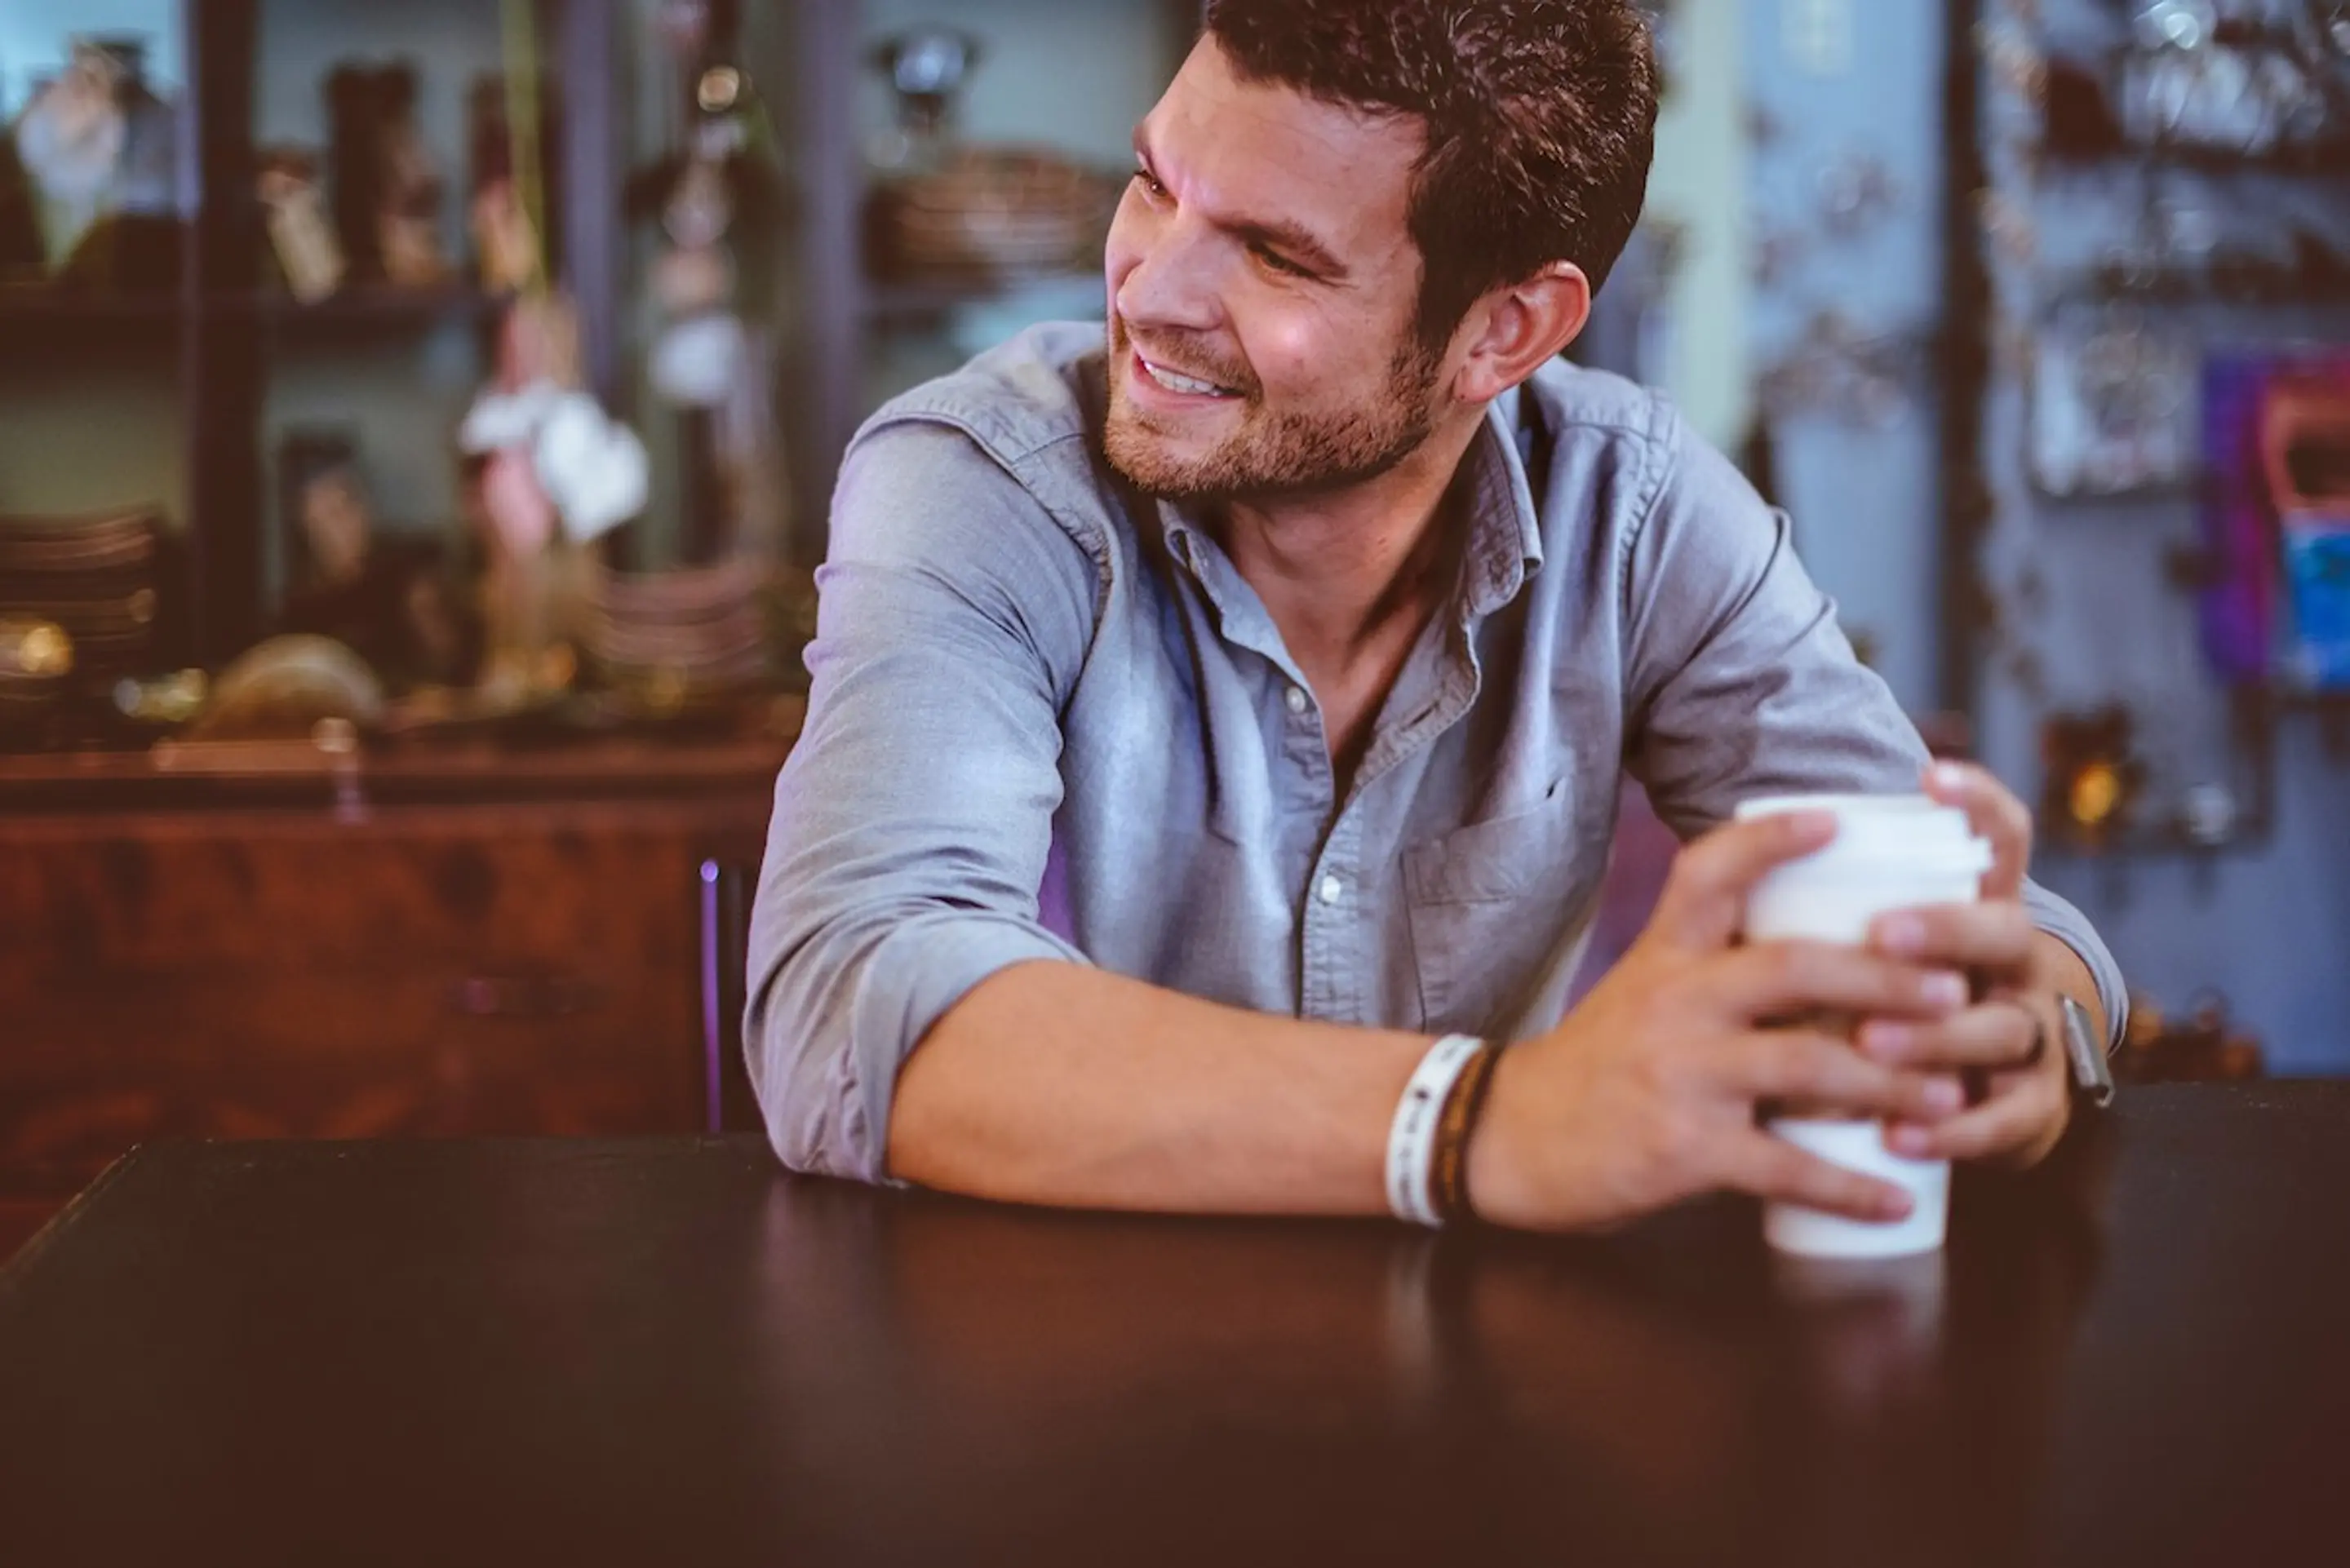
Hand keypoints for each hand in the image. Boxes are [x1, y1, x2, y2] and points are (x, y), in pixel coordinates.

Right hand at [1467, 809, 1973, 1233]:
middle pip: (1794, 968)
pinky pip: (1785, 1165)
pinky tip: (1894, 1198)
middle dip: (1886, 977)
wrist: (1508, 1137)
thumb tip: (1829, 963)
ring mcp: (1681, 1073)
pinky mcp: (1684, 1148)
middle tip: (1953, 991)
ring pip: (1808, 1064)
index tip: (1836, 817)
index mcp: (1665, 955)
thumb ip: (1717, 972)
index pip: (1712, 872)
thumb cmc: (1594, 1064)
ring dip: (1893, 1083)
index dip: (1772, 839)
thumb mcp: (1641, 991)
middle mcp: (1675, 1001)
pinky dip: (1850, 1186)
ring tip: (1952, 1097)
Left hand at [1858, 762, 2074, 1169]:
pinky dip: (1952, 1130)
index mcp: (1978, 912)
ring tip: (1871, 1042)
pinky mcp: (2031, 1109)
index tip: (1929, 776)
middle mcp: (2016, 965)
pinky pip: (2004, 1120)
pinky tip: (1901, 1136)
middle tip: (1881, 932)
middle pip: (2004, 930)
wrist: (1975, 1103)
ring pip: (2002, 1028)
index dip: (1978, 802)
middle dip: (1945, 928)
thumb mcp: (1873, 953)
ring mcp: (2031, 1034)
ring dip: (1935, 1036)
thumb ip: (1835, 908)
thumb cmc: (1894, 1007)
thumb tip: (1743, 842)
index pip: (2001, 840)